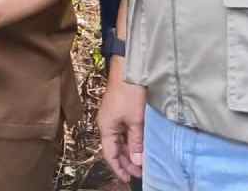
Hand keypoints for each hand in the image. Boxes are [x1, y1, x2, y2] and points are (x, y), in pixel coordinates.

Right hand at [98, 56, 146, 182]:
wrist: (128, 69)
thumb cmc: (129, 94)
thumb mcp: (135, 121)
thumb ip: (136, 142)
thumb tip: (136, 162)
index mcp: (106, 127)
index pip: (109, 154)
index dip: (118, 168)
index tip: (129, 179)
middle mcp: (107, 123)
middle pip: (114, 148)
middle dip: (125, 162)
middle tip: (139, 173)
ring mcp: (113, 116)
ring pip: (120, 140)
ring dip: (129, 152)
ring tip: (141, 162)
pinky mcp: (121, 110)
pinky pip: (124, 131)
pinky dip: (131, 141)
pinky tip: (139, 145)